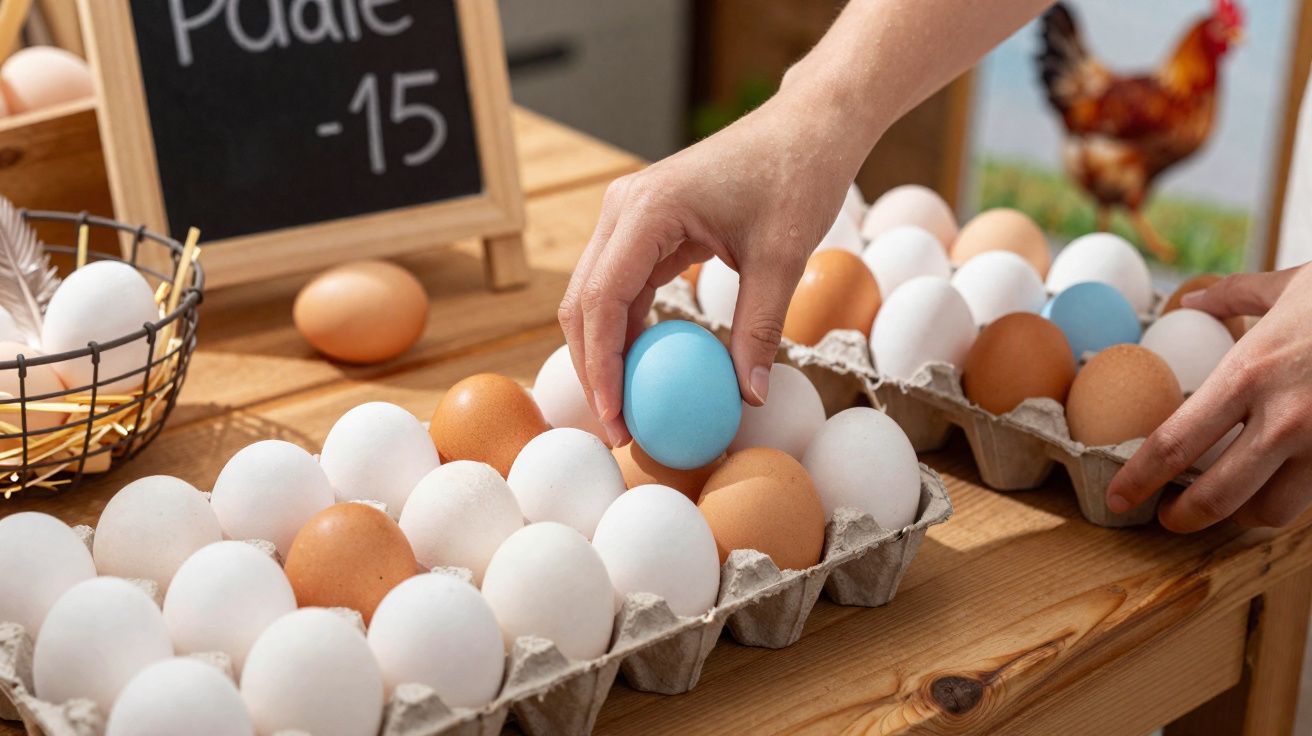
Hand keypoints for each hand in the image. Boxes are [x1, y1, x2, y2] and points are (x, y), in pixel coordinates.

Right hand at [558, 85, 870, 447]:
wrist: (806, 126)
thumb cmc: (797, 175)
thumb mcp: (783, 256)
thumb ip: (760, 327)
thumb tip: (750, 397)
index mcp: (646, 209)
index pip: (601, 298)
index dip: (601, 364)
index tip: (618, 416)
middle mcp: (622, 210)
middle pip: (582, 302)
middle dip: (593, 369)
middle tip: (618, 429)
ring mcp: (629, 217)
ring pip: (594, 298)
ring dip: (604, 354)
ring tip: (627, 411)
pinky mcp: (645, 228)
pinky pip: (622, 288)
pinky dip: (627, 332)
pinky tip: (645, 373)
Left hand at [1107, 264, 1311, 530]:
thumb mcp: (1293, 285)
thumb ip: (1235, 295)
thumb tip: (1191, 299)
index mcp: (1249, 374)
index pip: (1175, 444)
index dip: (1138, 480)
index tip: (1118, 498)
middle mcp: (1285, 417)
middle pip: (1218, 497)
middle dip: (1185, 518)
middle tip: (1169, 519)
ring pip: (1275, 511)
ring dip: (1245, 516)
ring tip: (1231, 507)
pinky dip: (1298, 498)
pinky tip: (1287, 483)